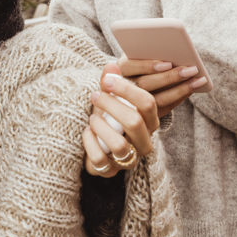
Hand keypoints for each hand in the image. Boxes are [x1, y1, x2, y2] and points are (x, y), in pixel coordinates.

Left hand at [82, 62, 158, 177]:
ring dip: (101, 126)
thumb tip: (111, 65)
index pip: (148, 103)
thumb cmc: (108, 118)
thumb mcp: (111, 98)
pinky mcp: (110, 170)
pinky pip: (100, 158)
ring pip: (120, 145)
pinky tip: (87, 133)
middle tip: (95, 95)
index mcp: (150, 121)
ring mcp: (129, 159)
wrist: (96, 145)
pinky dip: (89, 143)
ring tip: (92, 118)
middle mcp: (144, 142)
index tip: (107, 80)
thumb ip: (112, 82)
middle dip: (111, 105)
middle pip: (135, 122)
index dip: (127, 89)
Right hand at [118, 57, 207, 116]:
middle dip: (171, 77)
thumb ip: (145, 52)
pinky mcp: (144, 115)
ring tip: (199, 80)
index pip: (129, 66)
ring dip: (180, 89)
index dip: (148, 66)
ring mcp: (132, 104)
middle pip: (146, 84)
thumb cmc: (135, 64)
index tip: (167, 63)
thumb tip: (170, 51)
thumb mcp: (135, 56)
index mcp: (117, 69)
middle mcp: (121, 87)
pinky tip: (192, 89)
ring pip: (156, 99)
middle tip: (191, 69)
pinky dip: (178, 97)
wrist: (126, 91)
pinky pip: (163, 108)